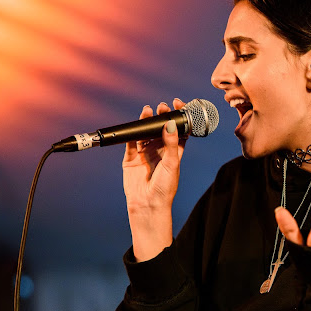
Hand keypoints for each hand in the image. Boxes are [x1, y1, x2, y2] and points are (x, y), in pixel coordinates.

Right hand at [122, 98, 186, 260]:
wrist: (148, 204)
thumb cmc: (165, 188)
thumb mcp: (172, 163)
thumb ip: (171, 143)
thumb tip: (170, 124)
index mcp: (174, 151)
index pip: (178, 130)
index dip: (178, 117)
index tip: (178, 105)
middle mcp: (160, 150)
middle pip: (160, 128)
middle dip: (161, 116)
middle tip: (162, 107)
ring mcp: (145, 153)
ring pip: (145, 133)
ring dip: (147, 121)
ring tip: (148, 111)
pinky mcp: (131, 158)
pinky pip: (131, 142)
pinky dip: (132, 133)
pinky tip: (135, 125)